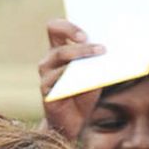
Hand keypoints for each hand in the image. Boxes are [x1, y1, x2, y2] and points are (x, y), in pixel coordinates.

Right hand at [38, 19, 104, 139]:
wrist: (74, 123)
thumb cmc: (83, 95)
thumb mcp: (93, 74)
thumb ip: (94, 61)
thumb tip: (103, 48)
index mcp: (58, 52)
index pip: (55, 28)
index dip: (68, 26)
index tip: (86, 34)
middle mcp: (48, 61)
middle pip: (54, 33)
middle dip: (75, 32)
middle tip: (98, 43)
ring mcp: (45, 75)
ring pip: (60, 54)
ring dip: (81, 52)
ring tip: (100, 54)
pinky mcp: (46, 91)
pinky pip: (60, 76)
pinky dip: (77, 73)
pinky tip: (90, 76)